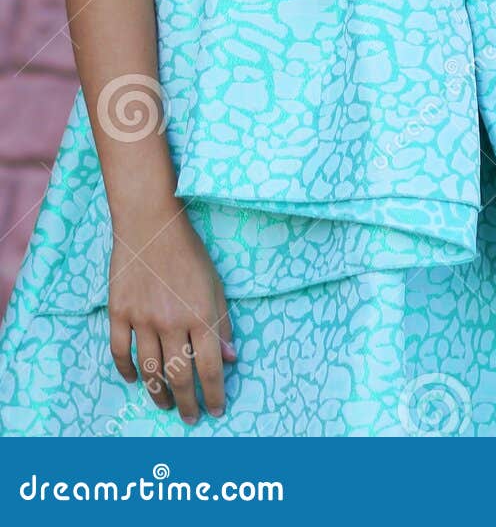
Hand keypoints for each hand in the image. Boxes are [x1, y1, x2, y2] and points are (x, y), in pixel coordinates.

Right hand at [107, 199, 236, 425]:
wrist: (150, 223)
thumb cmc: (189, 252)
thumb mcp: (216, 284)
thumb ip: (222, 322)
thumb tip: (231, 358)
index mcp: (201, 314)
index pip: (209, 367)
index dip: (214, 394)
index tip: (216, 410)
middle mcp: (172, 321)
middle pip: (179, 376)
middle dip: (186, 403)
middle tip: (190, 418)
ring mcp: (142, 319)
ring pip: (149, 370)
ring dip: (158, 394)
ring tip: (166, 404)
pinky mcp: (119, 312)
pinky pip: (120, 352)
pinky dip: (127, 371)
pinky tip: (135, 380)